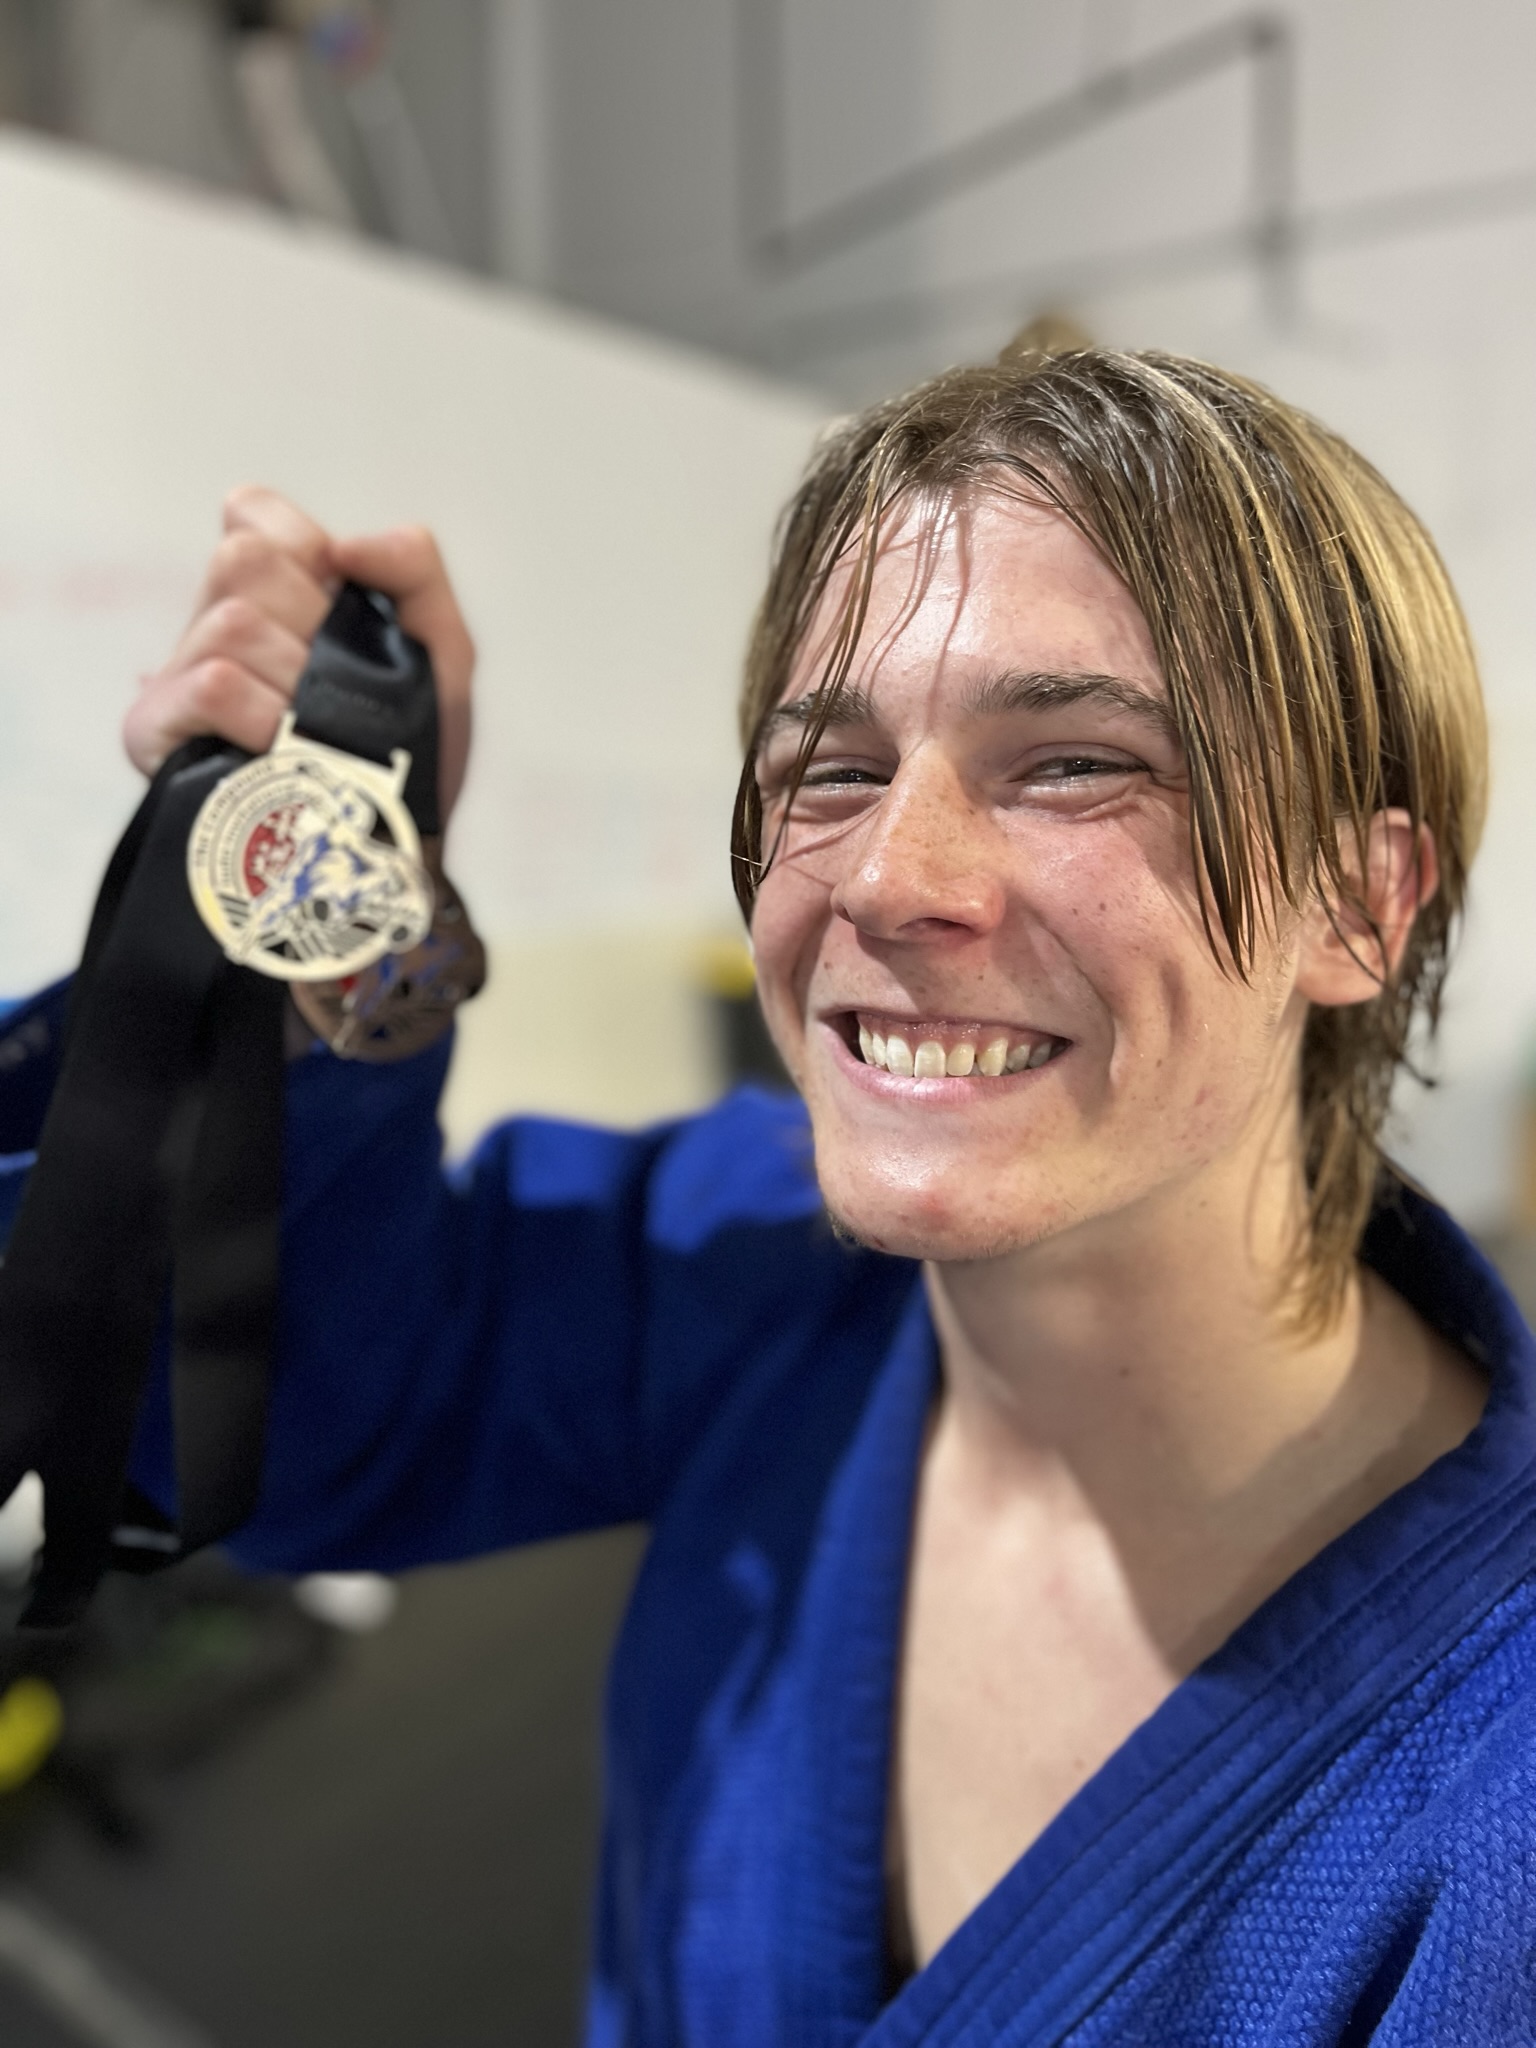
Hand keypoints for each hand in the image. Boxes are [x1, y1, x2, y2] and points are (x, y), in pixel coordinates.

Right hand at [124, 486, 474, 822]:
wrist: (395, 855)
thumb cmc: (411, 755)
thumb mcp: (440, 652)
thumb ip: (412, 568)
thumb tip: (345, 543)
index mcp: (271, 598)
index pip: (251, 513)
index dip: (304, 550)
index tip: (336, 605)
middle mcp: (215, 627)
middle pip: (240, 559)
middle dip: (310, 620)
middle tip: (333, 684)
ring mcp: (178, 678)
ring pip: (231, 622)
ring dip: (297, 680)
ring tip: (314, 732)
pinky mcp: (156, 731)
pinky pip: (212, 684)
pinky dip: (265, 714)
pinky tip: (281, 752)